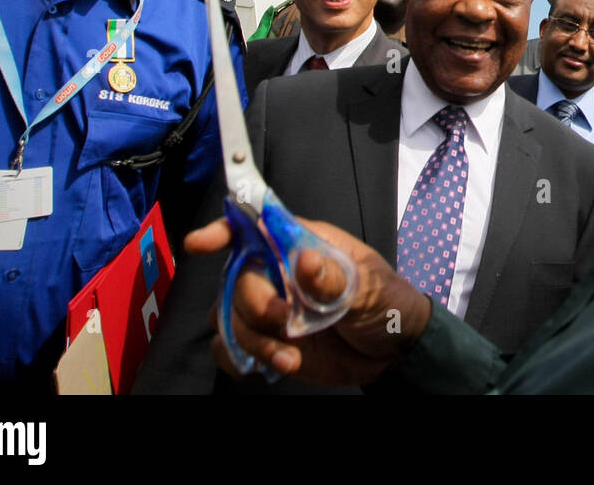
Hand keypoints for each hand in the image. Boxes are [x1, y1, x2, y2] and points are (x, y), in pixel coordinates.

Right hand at [185, 217, 432, 384]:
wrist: (394, 352)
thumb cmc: (387, 302)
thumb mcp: (370, 289)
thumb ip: (336, 280)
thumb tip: (304, 260)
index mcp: (303, 244)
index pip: (257, 226)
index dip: (225, 229)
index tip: (199, 243)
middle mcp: (279, 271)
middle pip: (239, 277)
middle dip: (254, 304)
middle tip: (285, 323)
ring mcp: (271, 306)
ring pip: (230, 315)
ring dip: (253, 340)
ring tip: (290, 358)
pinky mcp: (266, 340)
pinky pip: (229, 347)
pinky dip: (239, 359)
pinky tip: (269, 367)